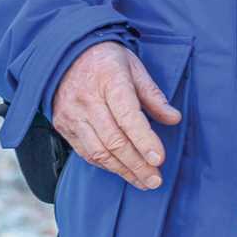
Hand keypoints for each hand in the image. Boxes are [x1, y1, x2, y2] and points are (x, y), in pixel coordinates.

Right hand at [50, 41, 180, 189]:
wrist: (64, 55)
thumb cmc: (106, 60)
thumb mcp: (134, 67)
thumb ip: (153, 95)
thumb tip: (174, 119)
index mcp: (109, 80)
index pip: (128, 116)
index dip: (144, 139)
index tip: (160, 158)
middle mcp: (87, 100)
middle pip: (114, 140)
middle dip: (137, 164)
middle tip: (156, 179)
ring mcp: (71, 114)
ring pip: (98, 152)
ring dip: (123, 170)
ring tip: (144, 181)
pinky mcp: (62, 125)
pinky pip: (86, 152)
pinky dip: (106, 165)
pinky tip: (123, 170)